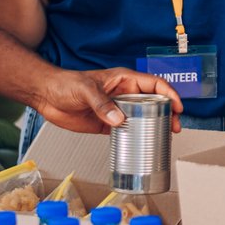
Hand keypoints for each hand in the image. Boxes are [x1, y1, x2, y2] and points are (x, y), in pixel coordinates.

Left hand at [32, 68, 182, 134]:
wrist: (47, 95)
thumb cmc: (65, 83)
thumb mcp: (85, 89)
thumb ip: (102, 104)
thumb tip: (119, 119)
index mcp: (123, 80)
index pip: (154, 84)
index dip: (169, 94)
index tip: (177, 106)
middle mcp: (123, 94)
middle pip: (153, 103)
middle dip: (167, 113)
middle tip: (174, 127)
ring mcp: (116, 109)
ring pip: (142, 118)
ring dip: (154, 126)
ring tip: (164, 137)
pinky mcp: (107, 124)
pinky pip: (127, 131)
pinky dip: (136, 137)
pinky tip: (142, 145)